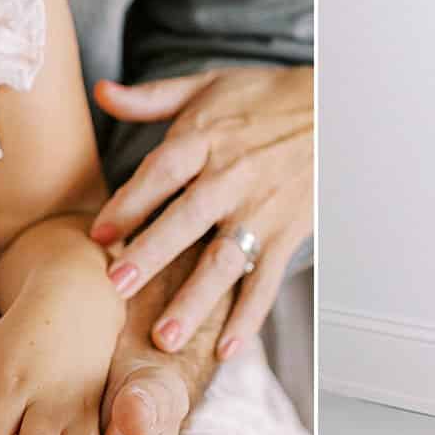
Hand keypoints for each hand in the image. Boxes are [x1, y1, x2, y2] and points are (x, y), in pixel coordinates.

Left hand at [92, 65, 311, 358]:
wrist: (334, 107)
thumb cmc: (265, 97)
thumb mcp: (207, 86)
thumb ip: (151, 97)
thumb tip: (103, 92)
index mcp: (207, 138)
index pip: (162, 171)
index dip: (130, 201)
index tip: (100, 232)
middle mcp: (233, 176)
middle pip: (188, 218)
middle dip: (152, 253)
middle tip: (118, 286)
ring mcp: (261, 209)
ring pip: (224, 259)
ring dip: (195, 299)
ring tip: (165, 336)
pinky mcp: (286, 233)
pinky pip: (265, 280)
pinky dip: (249, 317)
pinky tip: (226, 348)